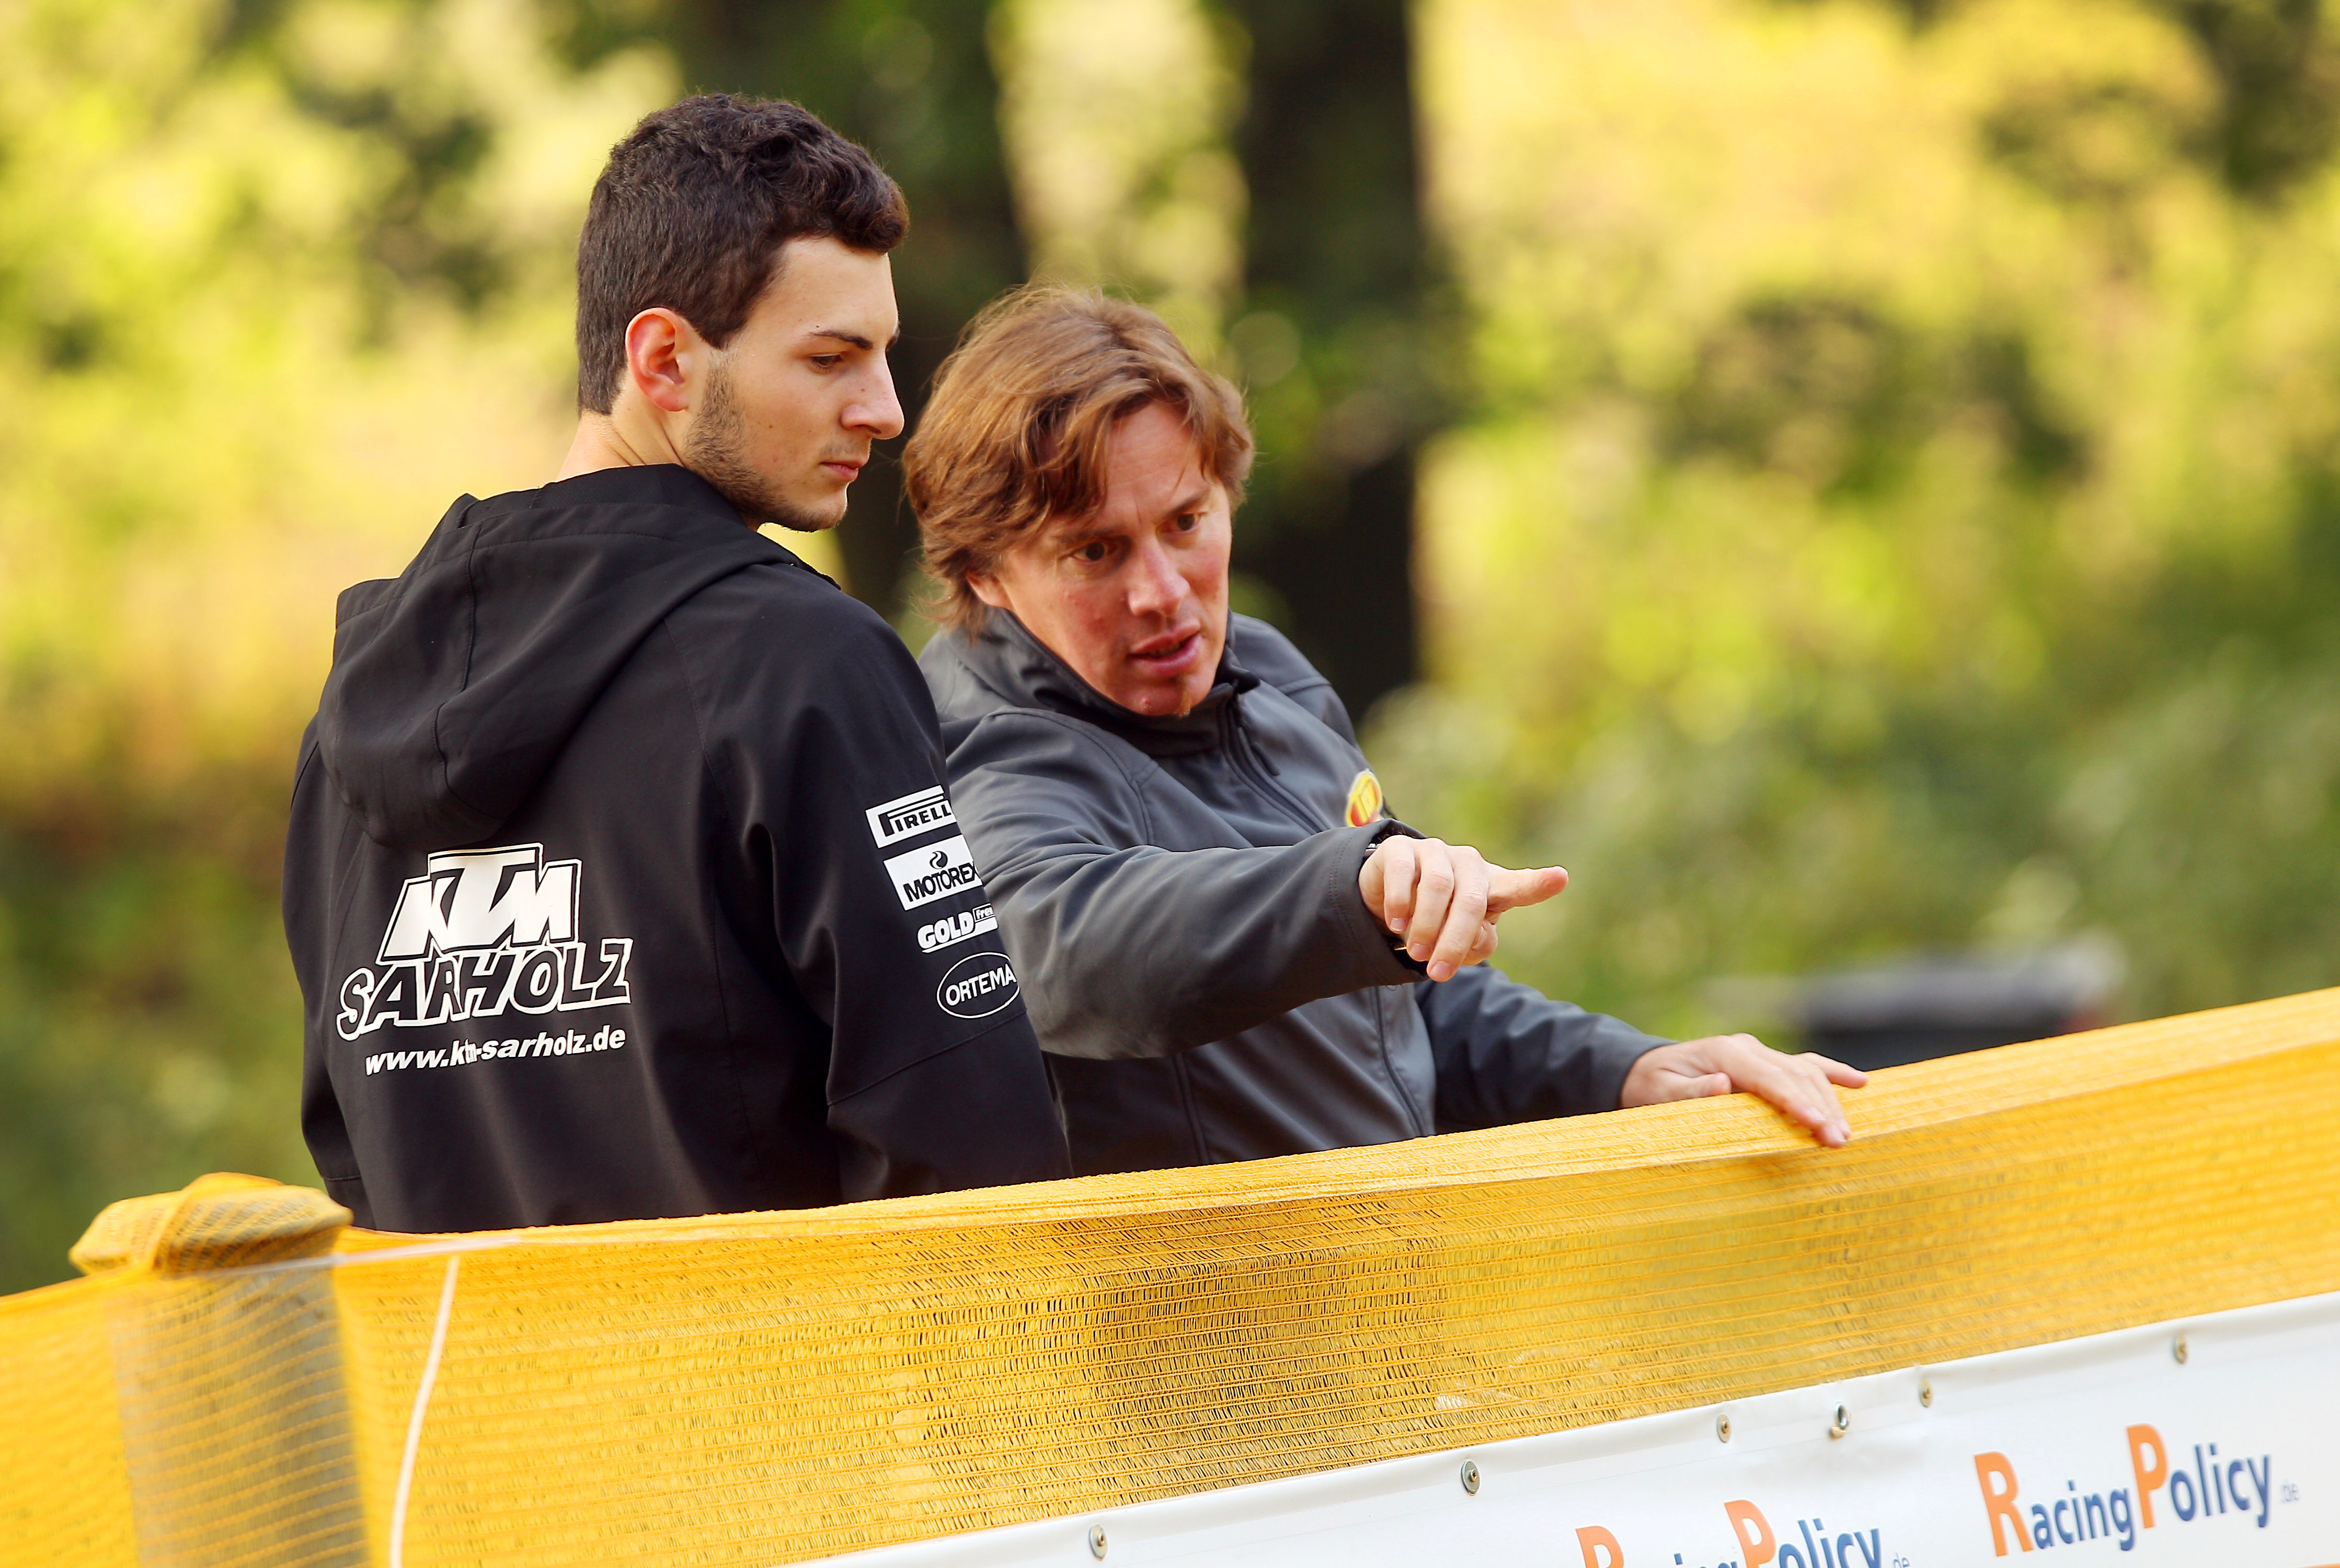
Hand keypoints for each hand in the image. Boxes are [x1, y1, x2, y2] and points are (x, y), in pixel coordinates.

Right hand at [1357, 835, 1569, 981]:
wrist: (1391, 901)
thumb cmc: (1440, 923)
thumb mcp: (1464, 942)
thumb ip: (1478, 943)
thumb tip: (1474, 934)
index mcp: (1493, 886)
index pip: (1519, 886)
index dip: (1538, 884)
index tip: (1560, 878)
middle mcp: (1469, 864)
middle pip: (1471, 901)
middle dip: (1454, 941)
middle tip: (1438, 973)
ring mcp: (1436, 852)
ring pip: (1437, 887)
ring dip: (1426, 926)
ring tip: (1416, 954)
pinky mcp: (1402, 848)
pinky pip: (1404, 873)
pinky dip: (1399, 903)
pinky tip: (1395, 924)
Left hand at [1618, 1033, 1866, 1146]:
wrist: (1644, 1069)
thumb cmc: (1650, 1086)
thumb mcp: (1659, 1092)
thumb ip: (1689, 1091)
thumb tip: (1721, 1085)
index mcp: (1724, 1053)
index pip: (1767, 1078)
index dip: (1793, 1101)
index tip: (1815, 1124)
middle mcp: (1746, 1048)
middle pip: (1794, 1076)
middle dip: (1819, 1108)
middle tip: (1838, 1142)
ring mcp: (1759, 1053)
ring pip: (1806, 1072)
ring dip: (1830, 1100)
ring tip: (1845, 1134)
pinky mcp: (1766, 1062)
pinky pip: (1805, 1065)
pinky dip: (1833, 1073)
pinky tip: (1861, 1083)